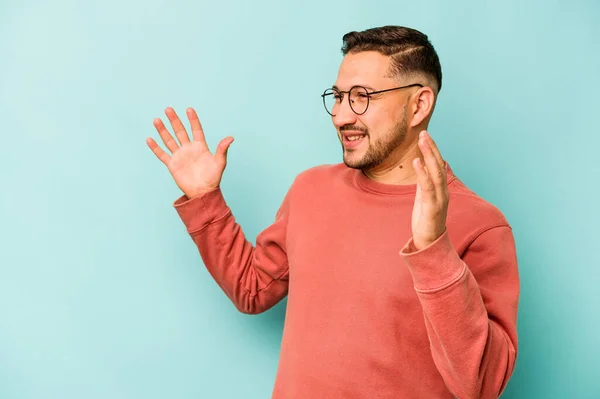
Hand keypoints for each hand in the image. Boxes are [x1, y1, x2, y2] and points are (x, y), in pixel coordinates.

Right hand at [146, 107, 233, 198]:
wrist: (203, 192)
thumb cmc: (213, 179)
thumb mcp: (220, 163)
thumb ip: (222, 150)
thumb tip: (230, 138)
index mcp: (200, 147)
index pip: (196, 129)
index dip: (193, 120)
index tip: (189, 109)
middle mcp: (188, 149)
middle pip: (180, 131)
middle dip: (174, 120)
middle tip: (169, 109)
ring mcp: (179, 156)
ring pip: (169, 140)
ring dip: (163, 130)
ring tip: (157, 120)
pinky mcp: (172, 164)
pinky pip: (162, 154)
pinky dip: (155, 147)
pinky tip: (149, 139)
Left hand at [411, 130, 448, 249]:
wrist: (429, 242)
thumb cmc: (426, 220)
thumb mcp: (423, 197)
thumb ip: (424, 182)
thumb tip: (421, 166)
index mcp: (440, 188)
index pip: (438, 165)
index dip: (432, 150)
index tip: (425, 136)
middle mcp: (443, 191)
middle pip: (438, 165)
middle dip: (431, 148)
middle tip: (424, 132)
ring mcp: (439, 199)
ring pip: (435, 173)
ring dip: (429, 155)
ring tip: (422, 141)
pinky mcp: (432, 207)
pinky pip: (427, 187)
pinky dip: (422, 173)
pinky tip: (417, 162)